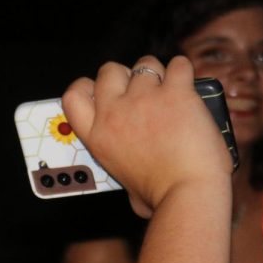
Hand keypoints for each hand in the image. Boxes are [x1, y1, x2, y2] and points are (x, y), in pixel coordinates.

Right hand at [60, 56, 232, 217]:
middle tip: (140, 90)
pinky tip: (188, 85)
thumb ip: (126, 174)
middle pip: (109, 71)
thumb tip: (135, 192)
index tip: (99, 90)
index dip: (86, 86)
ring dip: (157, 73)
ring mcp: (145, 99)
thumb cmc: (160, 197)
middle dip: (125, 75)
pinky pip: (178, 65)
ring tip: (169, 89)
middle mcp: (116, 113)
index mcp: (98, 136)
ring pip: (146, 64)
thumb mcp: (125, 187)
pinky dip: (184, 71)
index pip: (73, 95)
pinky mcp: (175, 93)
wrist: (187, 192)